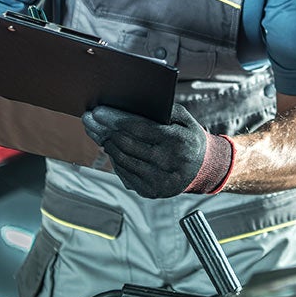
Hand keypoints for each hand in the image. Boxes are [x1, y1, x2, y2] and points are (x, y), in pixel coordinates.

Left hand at [82, 103, 234, 197]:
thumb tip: (132, 104)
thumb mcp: (184, 119)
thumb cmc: (189, 137)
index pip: (139, 128)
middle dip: (105, 131)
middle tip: (91, 121)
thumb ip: (163, 110)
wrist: (204, 168)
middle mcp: (168, 163)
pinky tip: (112, 149)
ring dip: (108, 145)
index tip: (98, 112)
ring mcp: (159, 180)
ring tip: (100, 133)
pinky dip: (116, 160)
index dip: (116, 120)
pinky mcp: (151, 191)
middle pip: (127, 145)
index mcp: (177, 141)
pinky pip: (125, 174)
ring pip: (123, 160)